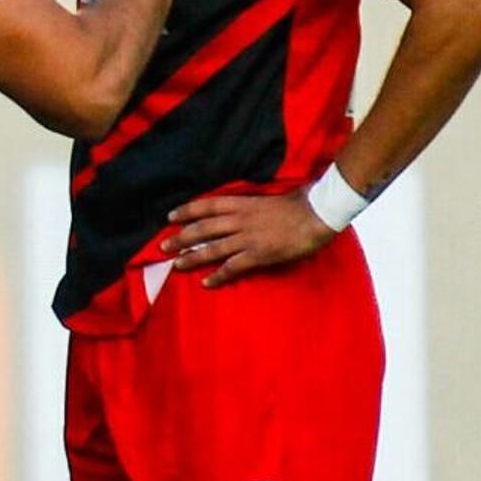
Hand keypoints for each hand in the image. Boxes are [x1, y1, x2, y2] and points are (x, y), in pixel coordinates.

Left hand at [164, 185, 334, 285]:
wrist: (317, 213)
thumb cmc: (298, 203)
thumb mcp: (267, 198)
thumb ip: (250, 204)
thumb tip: (240, 208)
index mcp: (243, 203)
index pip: (207, 206)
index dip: (186, 211)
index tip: (170, 216)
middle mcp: (240, 220)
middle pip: (202, 229)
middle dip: (181, 238)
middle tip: (163, 247)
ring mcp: (248, 238)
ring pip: (212, 248)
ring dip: (192, 257)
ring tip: (176, 264)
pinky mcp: (258, 255)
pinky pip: (232, 267)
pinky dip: (218, 275)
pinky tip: (206, 282)